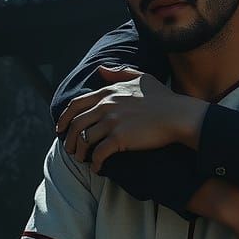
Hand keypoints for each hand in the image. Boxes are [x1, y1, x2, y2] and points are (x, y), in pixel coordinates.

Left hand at [55, 66, 205, 170]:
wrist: (178, 115)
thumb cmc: (163, 98)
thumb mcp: (141, 77)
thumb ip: (118, 74)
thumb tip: (101, 70)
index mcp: (108, 93)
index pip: (76, 104)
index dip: (64, 118)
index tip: (60, 128)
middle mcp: (106, 106)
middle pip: (76, 124)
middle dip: (69, 138)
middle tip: (69, 149)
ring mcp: (112, 122)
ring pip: (84, 140)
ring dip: (80, 152)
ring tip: (82, 160)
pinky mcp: (120, 138)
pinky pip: (99, 153)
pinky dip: (95, 163)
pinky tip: (97, 168)